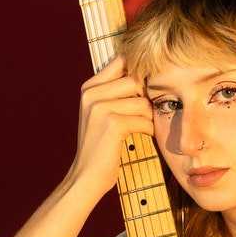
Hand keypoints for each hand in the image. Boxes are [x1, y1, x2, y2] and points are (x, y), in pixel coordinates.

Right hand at [66, 54, 153, 197]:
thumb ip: (117, 92)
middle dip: (148, 99)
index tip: (145, 90)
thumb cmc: (101, 146)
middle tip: (147, 114)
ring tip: (143, 128)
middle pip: (137, 81)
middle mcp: (92, 94)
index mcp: (90, 87)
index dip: (140, 72)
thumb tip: (147, 73)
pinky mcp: (113, 124)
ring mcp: (101, 108)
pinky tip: (144, 136)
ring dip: (149, 117)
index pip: (122, 61)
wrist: (86, 176)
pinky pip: (145, 120)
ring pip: (143, 103)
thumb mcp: (102, 113)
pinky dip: (149, 130)